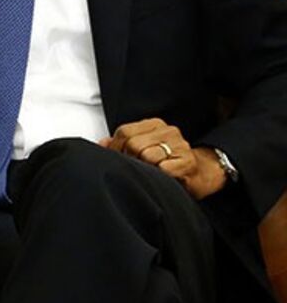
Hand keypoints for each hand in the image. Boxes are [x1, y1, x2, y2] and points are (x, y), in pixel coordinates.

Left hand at [99, 118, 225, 199]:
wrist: (201, 174)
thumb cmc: (168, 162)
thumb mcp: (144, 148)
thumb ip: (121, 144)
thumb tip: (101, 143)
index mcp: (154, 124)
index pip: (124, 132)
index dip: (116, 148)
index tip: (118, 160)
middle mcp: (168, 131)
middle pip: (133, 144)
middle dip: (130, 160)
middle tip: (136, 169)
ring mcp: (180, 145)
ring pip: (147, 156)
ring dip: (145, 169)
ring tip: (151, 173)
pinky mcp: (187, 162)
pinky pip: (162, 170)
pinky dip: (159, 176)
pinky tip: (163, 178)